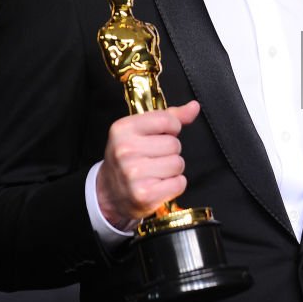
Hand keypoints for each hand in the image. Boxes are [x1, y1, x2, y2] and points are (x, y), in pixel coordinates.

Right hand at [96, 100, 200, 229]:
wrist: (108, 192)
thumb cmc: (128, 157)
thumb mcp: (139, 131)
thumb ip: (169, 117)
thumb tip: (194, 106)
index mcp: (123, 129)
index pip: (166, 120)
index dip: (172, 128)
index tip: (162, 135)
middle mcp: (125, 150)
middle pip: (174, 144)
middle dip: (170, 152)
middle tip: (153, 158)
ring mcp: (133, 174)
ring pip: (178, 164)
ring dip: (172, 169)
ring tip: (155, 172)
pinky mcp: (144, 195)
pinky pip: (179, 183)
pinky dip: (174, 185)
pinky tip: (159, 185)